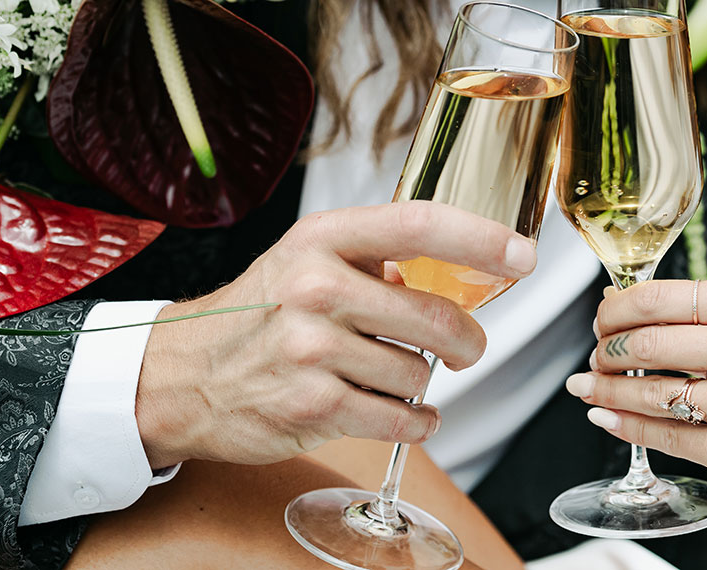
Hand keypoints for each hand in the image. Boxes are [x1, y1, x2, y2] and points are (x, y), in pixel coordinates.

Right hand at [136, 201, 537, 467]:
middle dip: (467, 341)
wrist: (185, 375)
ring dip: (422, 384)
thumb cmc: (258, 314)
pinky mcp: (314, 405)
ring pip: (420, 374)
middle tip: (465, 348)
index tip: (521, 256)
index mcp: (322, 240)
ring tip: (394, 379)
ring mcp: (312, 349)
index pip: (419, 225)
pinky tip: (402, 413)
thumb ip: (374, 256)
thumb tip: (459, 267)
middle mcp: (316, 287)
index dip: (482, 240)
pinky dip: (416, 422)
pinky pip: (403, 419)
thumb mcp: (305, 259)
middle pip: (437, 316)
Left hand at [566, 278, 706, 518]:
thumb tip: (626, 308)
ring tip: (588, 385)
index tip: (602, 317)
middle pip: (644, 343)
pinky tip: (606, 417)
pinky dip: (624, 425)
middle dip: (605, 350)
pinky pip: (662, 435)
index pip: (659, 297)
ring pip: (647, 392)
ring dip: (605, 389)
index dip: (616, 309)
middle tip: (595, 354)